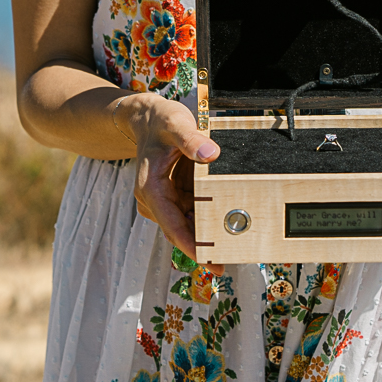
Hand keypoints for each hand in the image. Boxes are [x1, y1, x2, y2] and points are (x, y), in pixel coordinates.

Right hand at [119, 95, 224, 272]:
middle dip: (202, 247)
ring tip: (232, 248)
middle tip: (226, 262)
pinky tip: (226, 227)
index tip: (205, 259)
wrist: (149, 120)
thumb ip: (191, 139)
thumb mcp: (175, 124)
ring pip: (187, 226)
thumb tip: (210, 154)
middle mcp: (156, 200)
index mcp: (151, 189)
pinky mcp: (176, 198)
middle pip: (180, 231)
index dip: (189, 244)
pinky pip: (192, 214)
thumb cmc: (159, 122)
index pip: (170, 224)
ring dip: (207, 237)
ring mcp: (166, 201)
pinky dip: (207, 221)